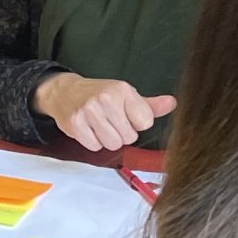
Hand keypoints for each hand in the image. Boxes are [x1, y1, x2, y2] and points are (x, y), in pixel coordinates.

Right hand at [33, 75, 175, 153]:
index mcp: (123, 90)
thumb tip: (173, 104)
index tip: (126, 115)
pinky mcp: (75, 124)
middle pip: (129, 137)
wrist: (65, 91)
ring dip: (108, 139)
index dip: (136, 123)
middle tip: (110, 120)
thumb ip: (150, 105)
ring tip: (100, 125)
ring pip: (113, 144)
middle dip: (122, 132)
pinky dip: (93, 142)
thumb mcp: (126, 95)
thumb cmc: (100, 94)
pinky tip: (89, 129)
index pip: (145, 123)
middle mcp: (106, 99)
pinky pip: (95, 147)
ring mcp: (89, 112)